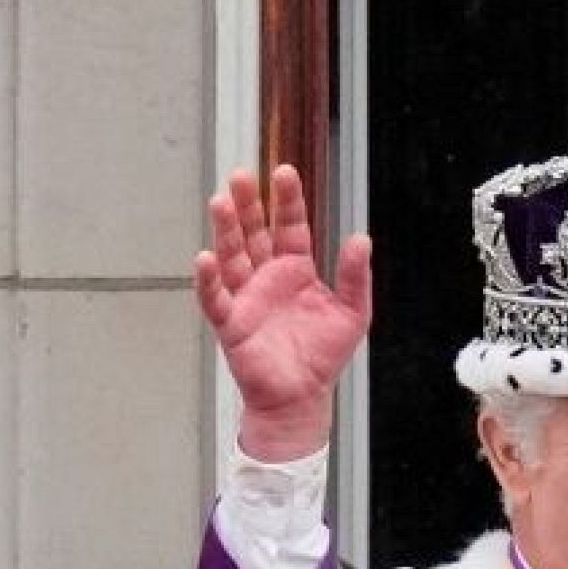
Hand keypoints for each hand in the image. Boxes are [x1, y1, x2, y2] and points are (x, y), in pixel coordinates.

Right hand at [195, 165, 372, 461]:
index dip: (288, 201)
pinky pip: (215, 298)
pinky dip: (209, 279)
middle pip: (255, 233)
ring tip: (221, 201)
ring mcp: (246, 297)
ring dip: (226, 230)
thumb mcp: (353, 313)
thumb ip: (355, 276)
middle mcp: (267, 276)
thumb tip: (361, 237)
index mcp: (296, 269)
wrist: (303, 397)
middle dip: (249, 205)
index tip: (284, 171)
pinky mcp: (231, 323)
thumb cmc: (324, 355)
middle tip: (242, 175)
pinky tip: (206, 258)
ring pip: (232, 256)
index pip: (290, 227)